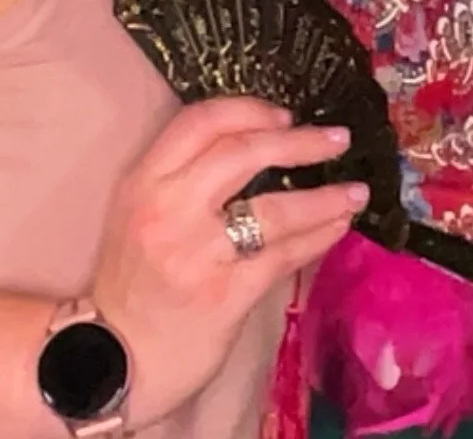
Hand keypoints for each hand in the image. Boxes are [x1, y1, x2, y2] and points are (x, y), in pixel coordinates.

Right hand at [90, 97, 362, 425]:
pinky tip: (337, 228)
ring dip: (323, 197)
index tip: (285, 115)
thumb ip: (181, 175)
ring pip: (273, 208)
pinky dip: (317, 238)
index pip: (200, 122)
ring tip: (356, 191)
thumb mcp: (137, 211)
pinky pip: (283, 256)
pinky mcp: (226, 294)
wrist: (116, 359)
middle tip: (337, 139)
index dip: (249, 111)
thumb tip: (254, 143)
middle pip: (243, 154)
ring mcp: (200, 252)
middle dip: (299, 143)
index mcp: (145, 180)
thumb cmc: (131, 280)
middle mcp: (170, 207)